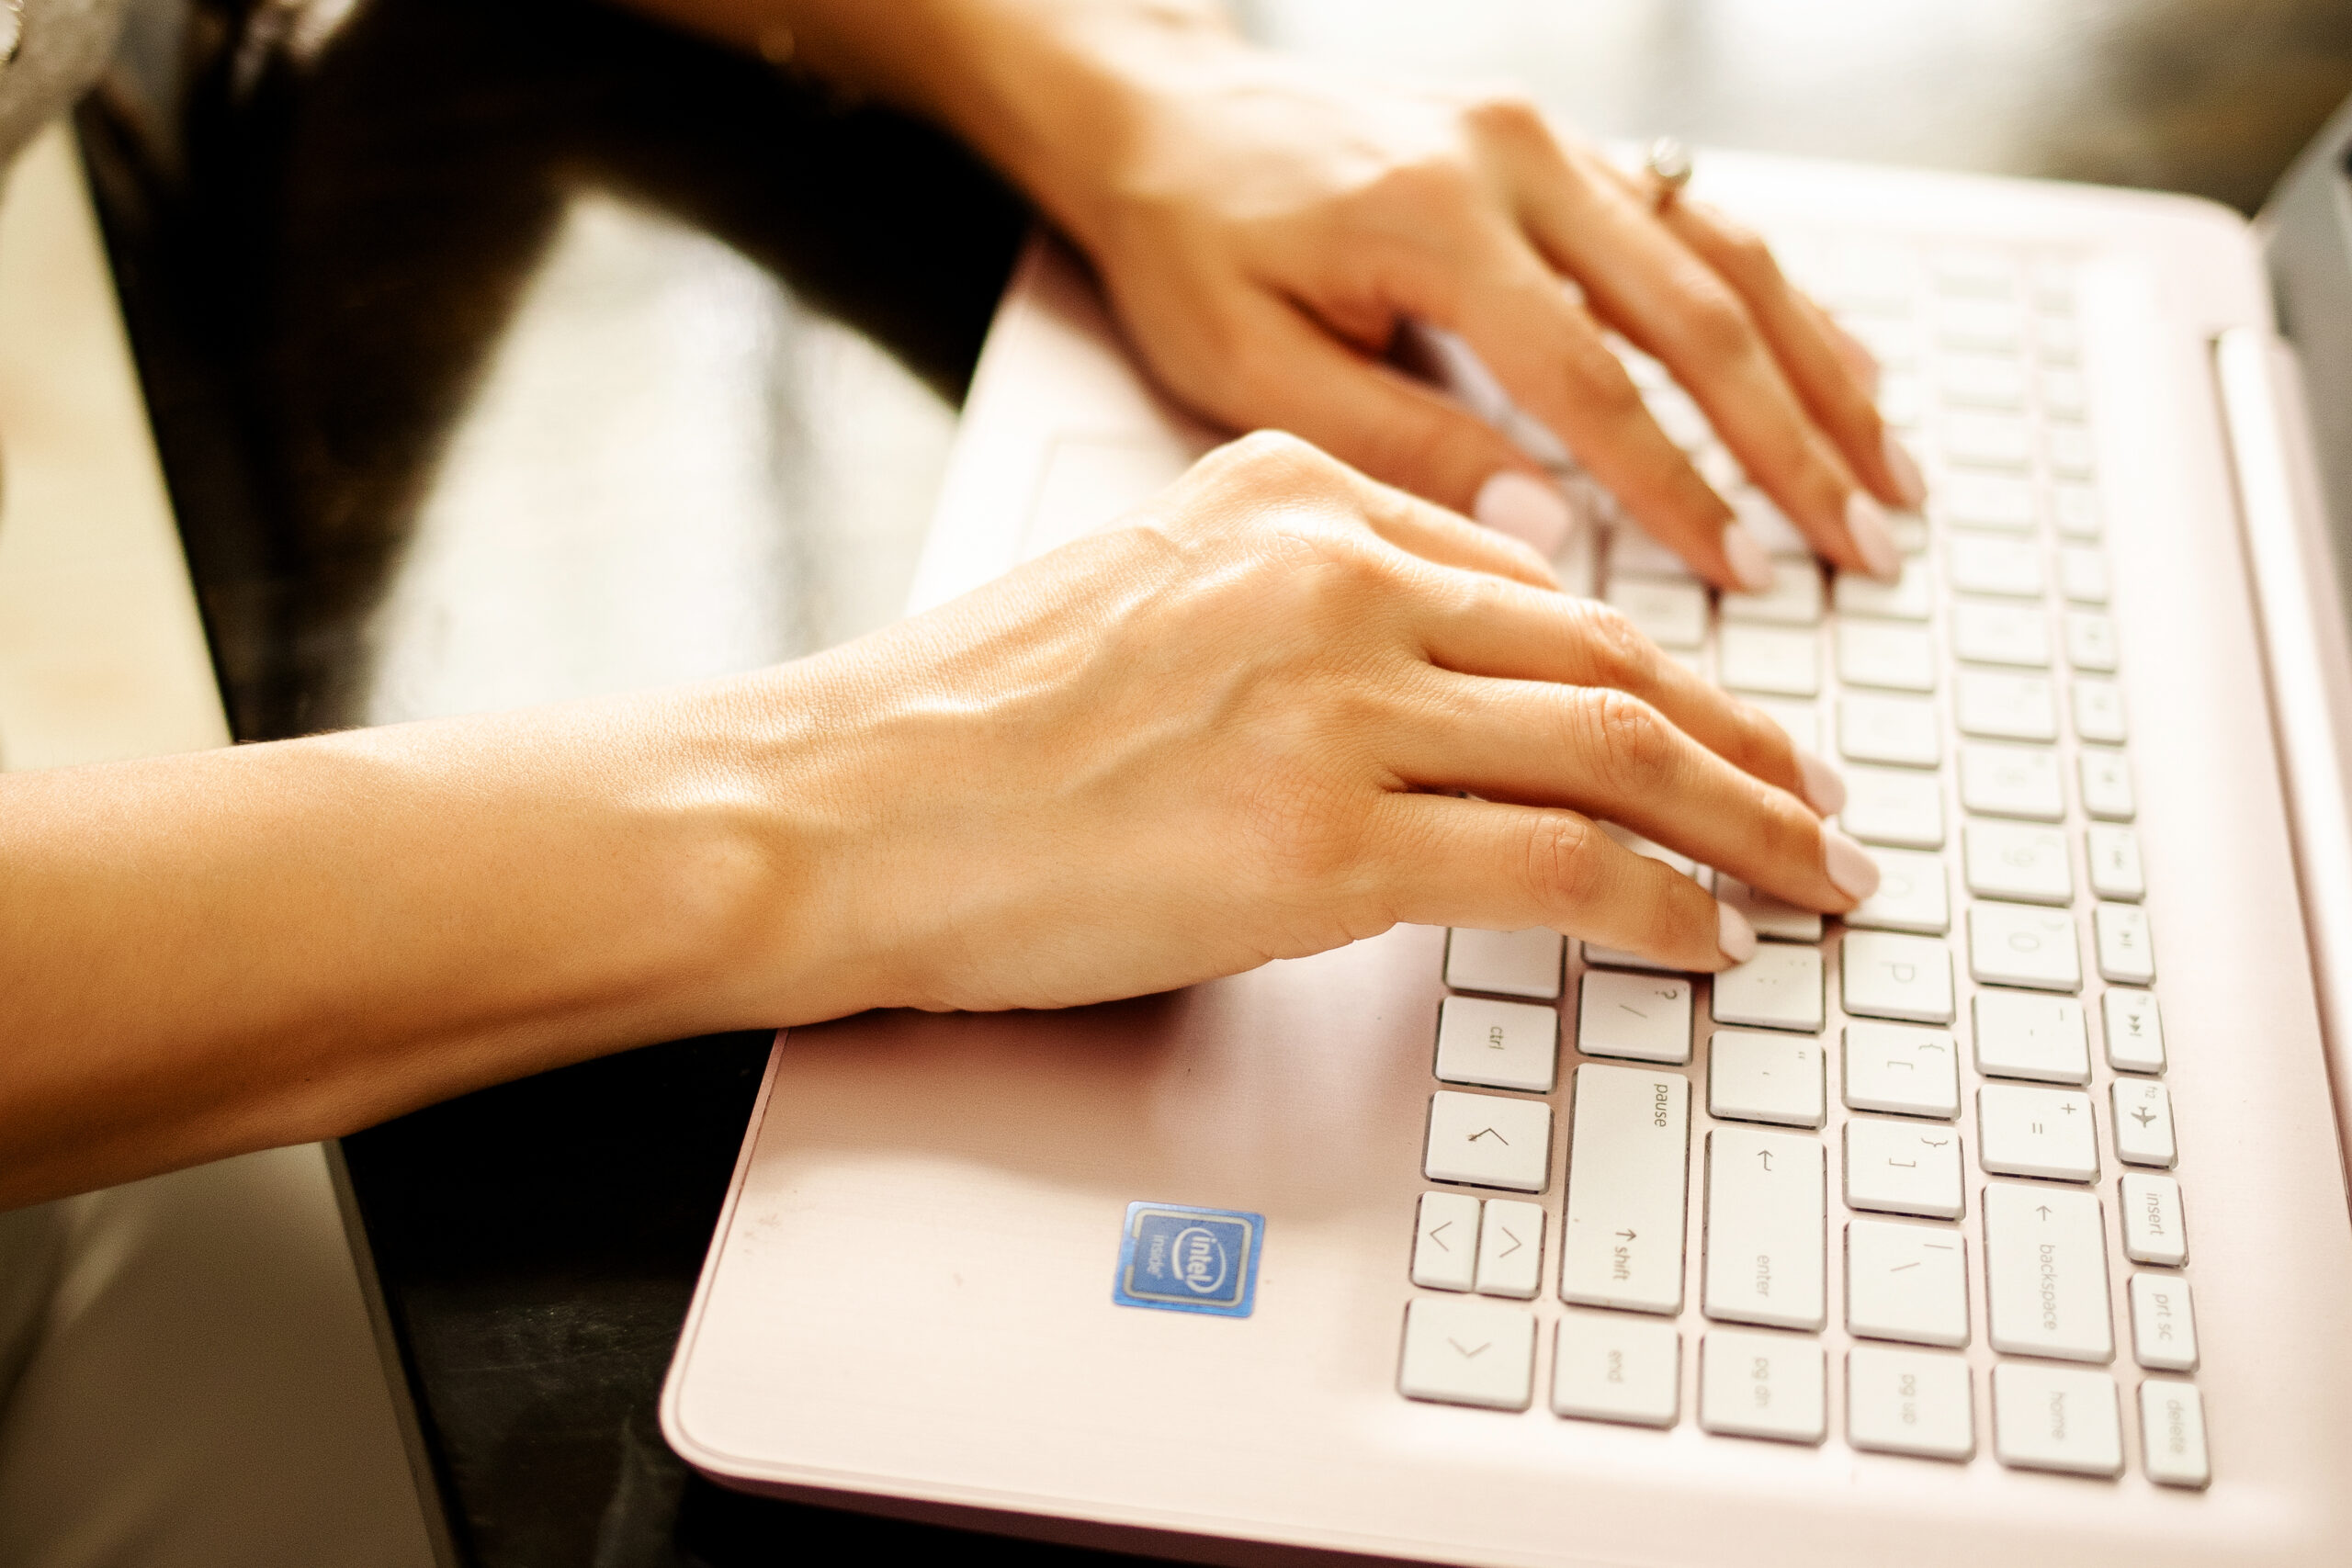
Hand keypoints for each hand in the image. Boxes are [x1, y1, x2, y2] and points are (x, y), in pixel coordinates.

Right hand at [775, 435, 1878, 1014]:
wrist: (846, 803)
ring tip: (1810, 874)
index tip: (1704, 718)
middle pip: (1610, 658)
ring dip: (1744, 823)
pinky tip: (1708, 938)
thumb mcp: (1141, 586)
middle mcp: (1338, 575)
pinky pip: (1559, 867)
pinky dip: (1661, 905)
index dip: (1647, 665)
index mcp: (1292, 493)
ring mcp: (1341, 705)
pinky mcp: (1329, 841)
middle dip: (1744, 739)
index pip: (1530, 585)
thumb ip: (1291, 595)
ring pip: (1617, 752)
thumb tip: (1425, 664)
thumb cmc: (965, 723)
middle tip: (1818, 798)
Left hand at [1029, 28, 1922, 587]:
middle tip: (1869, 542)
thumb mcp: (1250, 367)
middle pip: (1699, 309)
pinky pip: (1703, 221)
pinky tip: (1839, 371)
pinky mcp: (1563, 147)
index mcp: (1437, 221)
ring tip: (1891, 475)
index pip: (1593, 377)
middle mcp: (1518, 162)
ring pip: (1727, 255)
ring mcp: (1552, 143)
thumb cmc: (1190, 247)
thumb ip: (1396, 442)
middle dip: (1796, 438)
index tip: (1745, 575)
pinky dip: (1782, 304)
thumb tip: (1546, 530)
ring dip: (1821, 370)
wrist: (1167, 117)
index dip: (1679, 486)